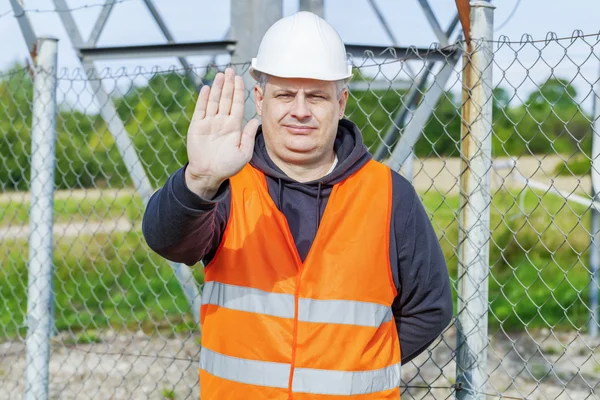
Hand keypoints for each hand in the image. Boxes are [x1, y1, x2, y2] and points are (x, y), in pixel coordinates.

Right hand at [185, 67, 259, 198]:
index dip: (238, 91)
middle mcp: (222, 122)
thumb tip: (255, 120)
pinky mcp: (197, 126)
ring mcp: (209, 123)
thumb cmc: (227, 166)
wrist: (208, 174)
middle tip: (230, 70)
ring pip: (214, 101)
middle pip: (226, 99)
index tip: (240, 78)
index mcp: (234, 127)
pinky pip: (200, 109)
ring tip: (220, 74)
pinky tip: (206, 88)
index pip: (237, 104)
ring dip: (217, 87)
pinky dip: (203, 99)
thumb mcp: (244, 153)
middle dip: (228, 84)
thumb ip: (248, 136)